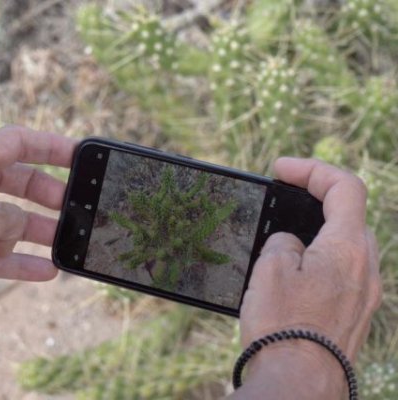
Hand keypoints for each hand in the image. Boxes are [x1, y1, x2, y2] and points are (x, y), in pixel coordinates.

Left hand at [0, 126, 76, 304]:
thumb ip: (13, 216)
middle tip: (74, 206)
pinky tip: (47, 271)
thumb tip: (19, 229)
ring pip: (9, 219)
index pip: (16, 142)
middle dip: (47, 195)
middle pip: (16, 181)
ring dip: (38, 231)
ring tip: (68, 241)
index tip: (79, 156)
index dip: (50, 147)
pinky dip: (20, 261)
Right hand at [233, 158, 381, 398]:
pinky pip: (342, 274)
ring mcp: (365, 295)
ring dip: (317, 233)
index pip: (344, 186)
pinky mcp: (355, 316)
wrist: (299, 384)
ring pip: (346, 246)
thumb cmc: (283, 326)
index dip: (312, 169)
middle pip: (349, 215)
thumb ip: (283, 241)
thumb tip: (291, 244)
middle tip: (281, 199)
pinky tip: (291, 277)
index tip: (280, 169)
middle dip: (315, 200)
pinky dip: (319, 262)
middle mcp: (367, 268)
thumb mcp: (270, 268)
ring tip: (280, 240)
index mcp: (348, 247)